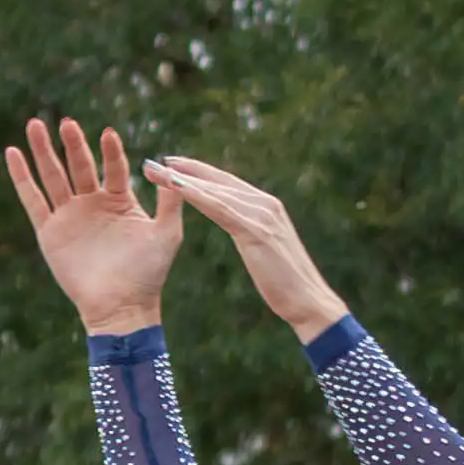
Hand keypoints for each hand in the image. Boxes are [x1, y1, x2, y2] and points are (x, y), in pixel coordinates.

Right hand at [4, 117, 182, 337]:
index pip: (114, 167)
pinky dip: (22, 177)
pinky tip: (13, 153)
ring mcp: (70, 216)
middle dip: (73, 144)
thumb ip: (170, 201)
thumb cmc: (148, 275)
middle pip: (79, 165)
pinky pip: (33, 200)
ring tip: (35, 124)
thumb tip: (172, 169)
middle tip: (67, 122)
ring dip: (43, 150)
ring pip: (53, 176)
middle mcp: (93, 204)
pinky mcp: (50, 231)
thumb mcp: (167, 234)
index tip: (108, 133)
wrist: (121, 308)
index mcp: (120, 202)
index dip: (110, 151)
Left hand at [141, 159, 341, 340]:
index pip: (227, 183)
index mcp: (267, 206)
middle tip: (154, 164)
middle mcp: (265, 203)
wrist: (309, 300)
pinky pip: (220, 209)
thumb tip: (240, 225)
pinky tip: (177, 190)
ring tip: (158, 174)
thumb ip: (253, 229)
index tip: (172, 166)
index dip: (198, 172)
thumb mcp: (266, 248)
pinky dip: (197, 197)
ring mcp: (262, 214)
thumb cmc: (287, 283)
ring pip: (215, 192)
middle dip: (184, 171)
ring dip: (184, 181)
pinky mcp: (257, 230)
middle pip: (217, 181)